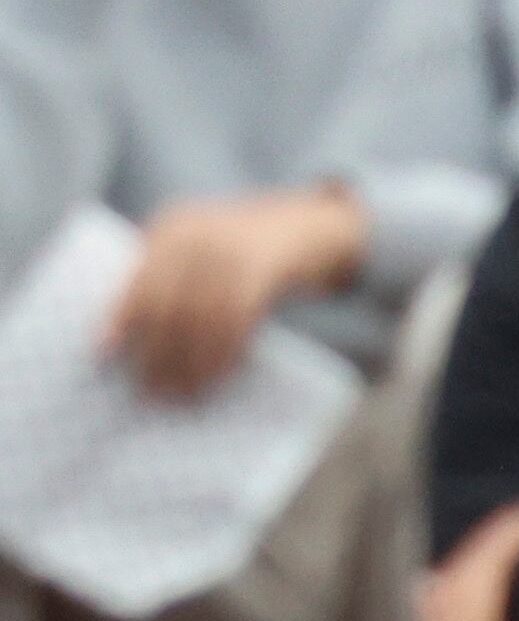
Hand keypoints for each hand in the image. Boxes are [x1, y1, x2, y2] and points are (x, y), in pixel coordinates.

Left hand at [103, 188, 365, 398]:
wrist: (310, 226)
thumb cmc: (246, 248)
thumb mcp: (202, 246)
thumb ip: (169, 272)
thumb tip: (126, 331)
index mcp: (174, 226)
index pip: (139, 278)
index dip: (121, 318)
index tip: (107, 352)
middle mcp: (199, 235)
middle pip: (168, 303)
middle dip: (156, 352)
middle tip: (149, 389)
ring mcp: (232, 252)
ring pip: (200, 319)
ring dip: (190, 363)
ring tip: (182, 393)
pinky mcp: (263, 272)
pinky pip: (236, 322)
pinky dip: (224, 354)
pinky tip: (216, 375)